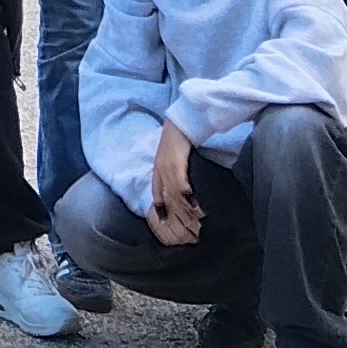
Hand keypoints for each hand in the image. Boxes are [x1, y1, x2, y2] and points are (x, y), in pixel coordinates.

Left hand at [150, 124, 201, 247]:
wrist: (179, 124)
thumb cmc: (177, 139)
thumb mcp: (170, 157)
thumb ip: (173, 169)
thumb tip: (179, 183)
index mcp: (157, 168)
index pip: (155, 191)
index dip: (159, 205)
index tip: (162, 219)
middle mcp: (160, 169)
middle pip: (164, 195)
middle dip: (171, 210)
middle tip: (180, 223)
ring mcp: (166, 167)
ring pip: (172, 191)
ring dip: (181, 204)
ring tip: (190, 216)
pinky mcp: (175, 163)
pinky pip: (179, 181)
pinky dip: (184, 192)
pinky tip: (190, 201)